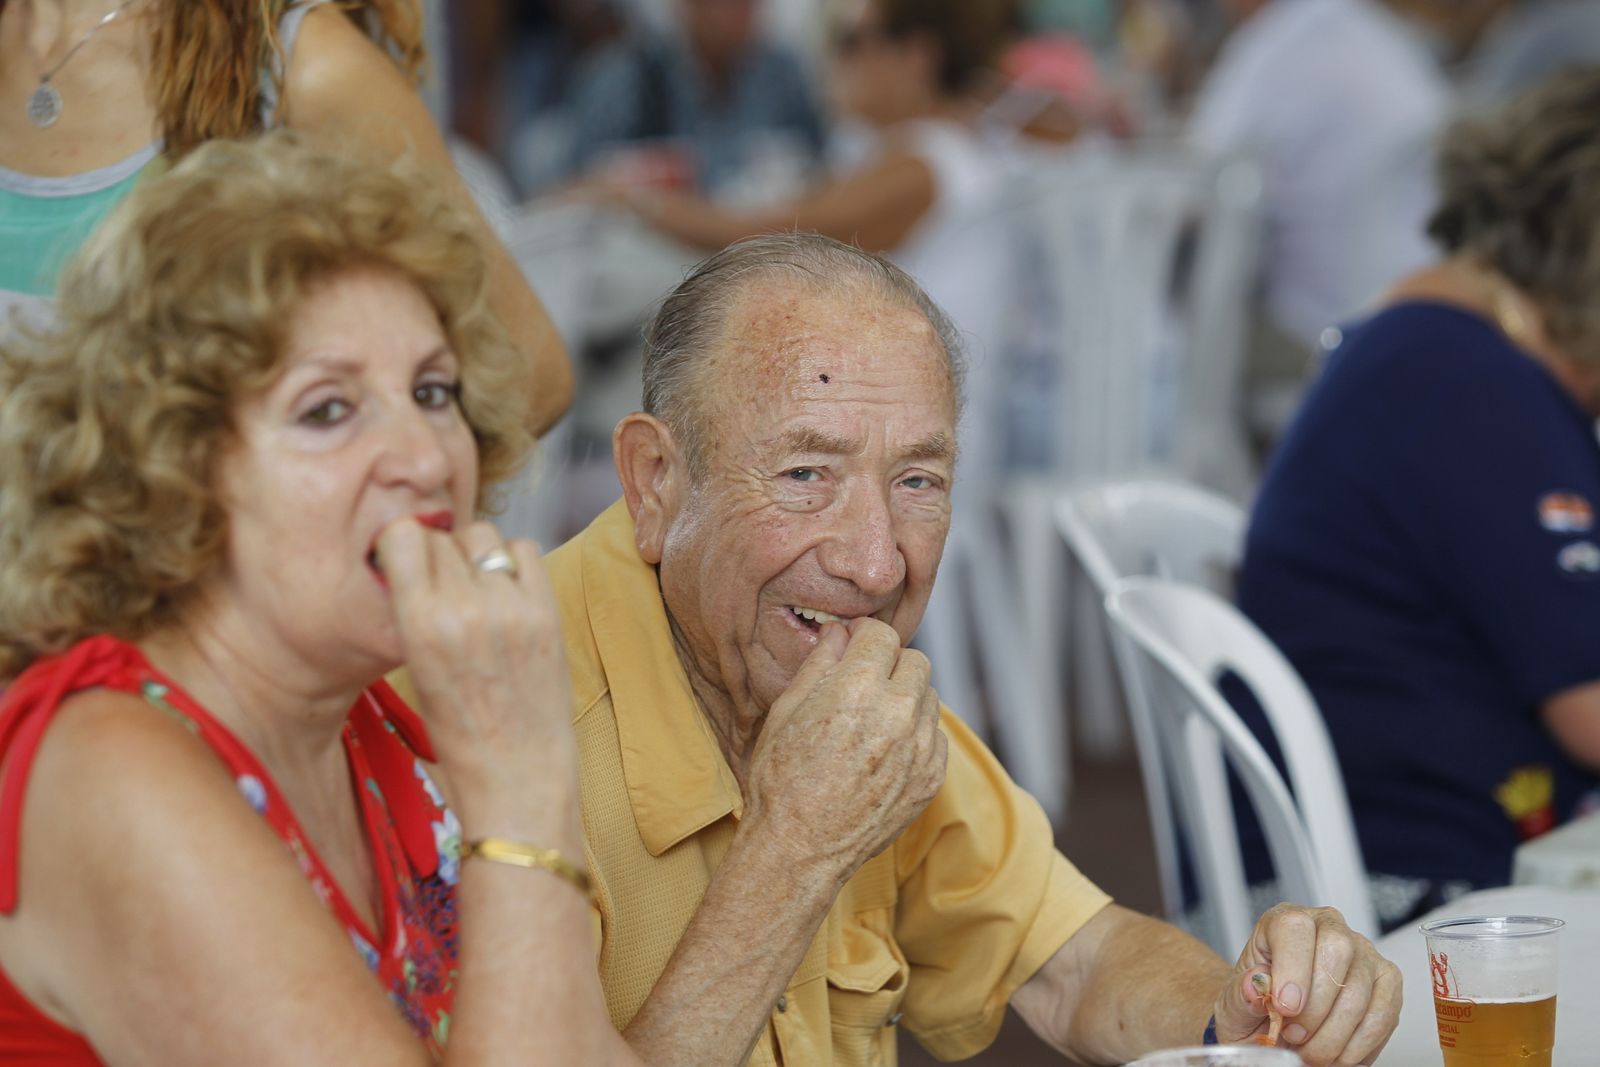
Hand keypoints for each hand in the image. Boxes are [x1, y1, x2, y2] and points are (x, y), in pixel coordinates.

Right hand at [376, 518, 573, 814]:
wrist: (518, 776)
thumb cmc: (459, 735)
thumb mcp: (416, 670)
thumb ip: (415, 612)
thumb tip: (417, 561)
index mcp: (420, 625)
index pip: (402, 536)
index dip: (402, 545)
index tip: (406, 563)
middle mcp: (465, 607)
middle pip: (442, 536)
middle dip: (437, 554)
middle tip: (444, 585)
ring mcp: (512, 606)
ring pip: (483, 535)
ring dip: (475, 553)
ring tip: (477, 588)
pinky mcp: (548, 611)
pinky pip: (526, 550)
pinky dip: (514, 561)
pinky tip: (508, 591)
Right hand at [742, 618, 947, 882]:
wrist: (799, 849)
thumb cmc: (781, 779)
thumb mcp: (786, 710)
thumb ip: (820, 663)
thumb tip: (840, 633)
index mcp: (856, 689)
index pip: (882, 634)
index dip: (863, 637)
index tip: (852, 646)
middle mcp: (897, 714)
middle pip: (915, 661)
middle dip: (889, 664)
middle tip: (862, 683)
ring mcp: (920, 748)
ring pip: (929, 697)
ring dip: (905, 698)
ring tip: (871, 721)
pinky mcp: (931, 777)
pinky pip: (935, 735)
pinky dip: (915, 734)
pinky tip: (883, 751)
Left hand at [1213, 904, 1402, 1065]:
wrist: (1274, 1026)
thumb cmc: (1256, 1007)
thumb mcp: (1234, 1005)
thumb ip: (1242, 994)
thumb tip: (1255, 985)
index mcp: (1282, 922)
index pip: (1294, 927)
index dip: (1292, 969)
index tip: (1284, 1008)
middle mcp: (1327, 926)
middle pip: (1336, 951)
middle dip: (1315, 1007)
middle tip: (1295, 1035)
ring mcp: (1363, 951)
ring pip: (1360, 989)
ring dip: (1335, 1034)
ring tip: (1311, 1052)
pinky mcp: (1387, 980)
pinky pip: (1384, 1013)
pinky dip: (1360, 1044)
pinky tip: (1337, 1055)